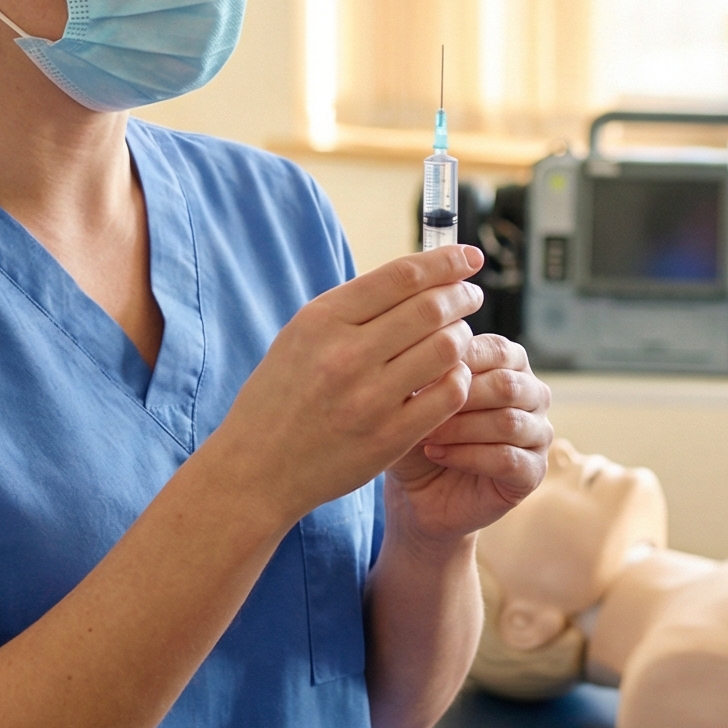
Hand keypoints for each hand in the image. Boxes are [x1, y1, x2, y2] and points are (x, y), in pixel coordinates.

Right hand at [207, 247, 485, 524]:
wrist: (256, 469)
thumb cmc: (282, 396)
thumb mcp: (301, 337)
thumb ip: (354, 308)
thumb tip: (419, 276)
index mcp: (322, 321)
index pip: (401, 276)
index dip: (445, 261)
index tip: (469, 257)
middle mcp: (345, 356)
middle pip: (431, 308)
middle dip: (461, 296)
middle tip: (471, 296)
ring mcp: (369, 399)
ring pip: (446, 348)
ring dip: (461, 336)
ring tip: (458, 336)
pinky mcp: (388, 438)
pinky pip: (447, 395)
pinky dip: (459, 378)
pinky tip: (452, 376)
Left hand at [385, 334, 550, 542]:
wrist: (418, 490)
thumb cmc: (419, 431)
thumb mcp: (417, 397)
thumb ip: (430, 373)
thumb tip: (431, 356)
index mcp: (512, 365)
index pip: (498, 351)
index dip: (460, 361)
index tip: (420, 375)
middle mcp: (533, 395)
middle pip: (506, 386)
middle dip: (458, 399)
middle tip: (418, 410)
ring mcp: (538, 434)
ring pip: (508, 423)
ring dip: (459, 429)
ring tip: (424, 435)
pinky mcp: (533, 472)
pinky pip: (507, 459)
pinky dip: (467, 456)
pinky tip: (438, 455)